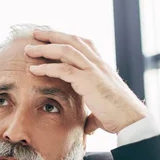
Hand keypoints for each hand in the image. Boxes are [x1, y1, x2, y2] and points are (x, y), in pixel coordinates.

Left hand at [24, 29, 148, 134]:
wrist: (131, 121)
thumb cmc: (119, 117)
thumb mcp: (102, 111)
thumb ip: (93, 114)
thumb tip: (88, 126)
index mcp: (102, 67)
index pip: (83, 44)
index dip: (66, 38)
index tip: (50, 37)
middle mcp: (98, 64)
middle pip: (73, 40)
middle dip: (52, 35)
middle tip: (35, 34)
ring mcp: (94, 70)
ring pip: (66, 50)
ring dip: (45, 48)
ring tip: (29, 49)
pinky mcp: (89, 81)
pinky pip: (64, 70)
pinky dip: (47, 68)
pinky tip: (34, 70)